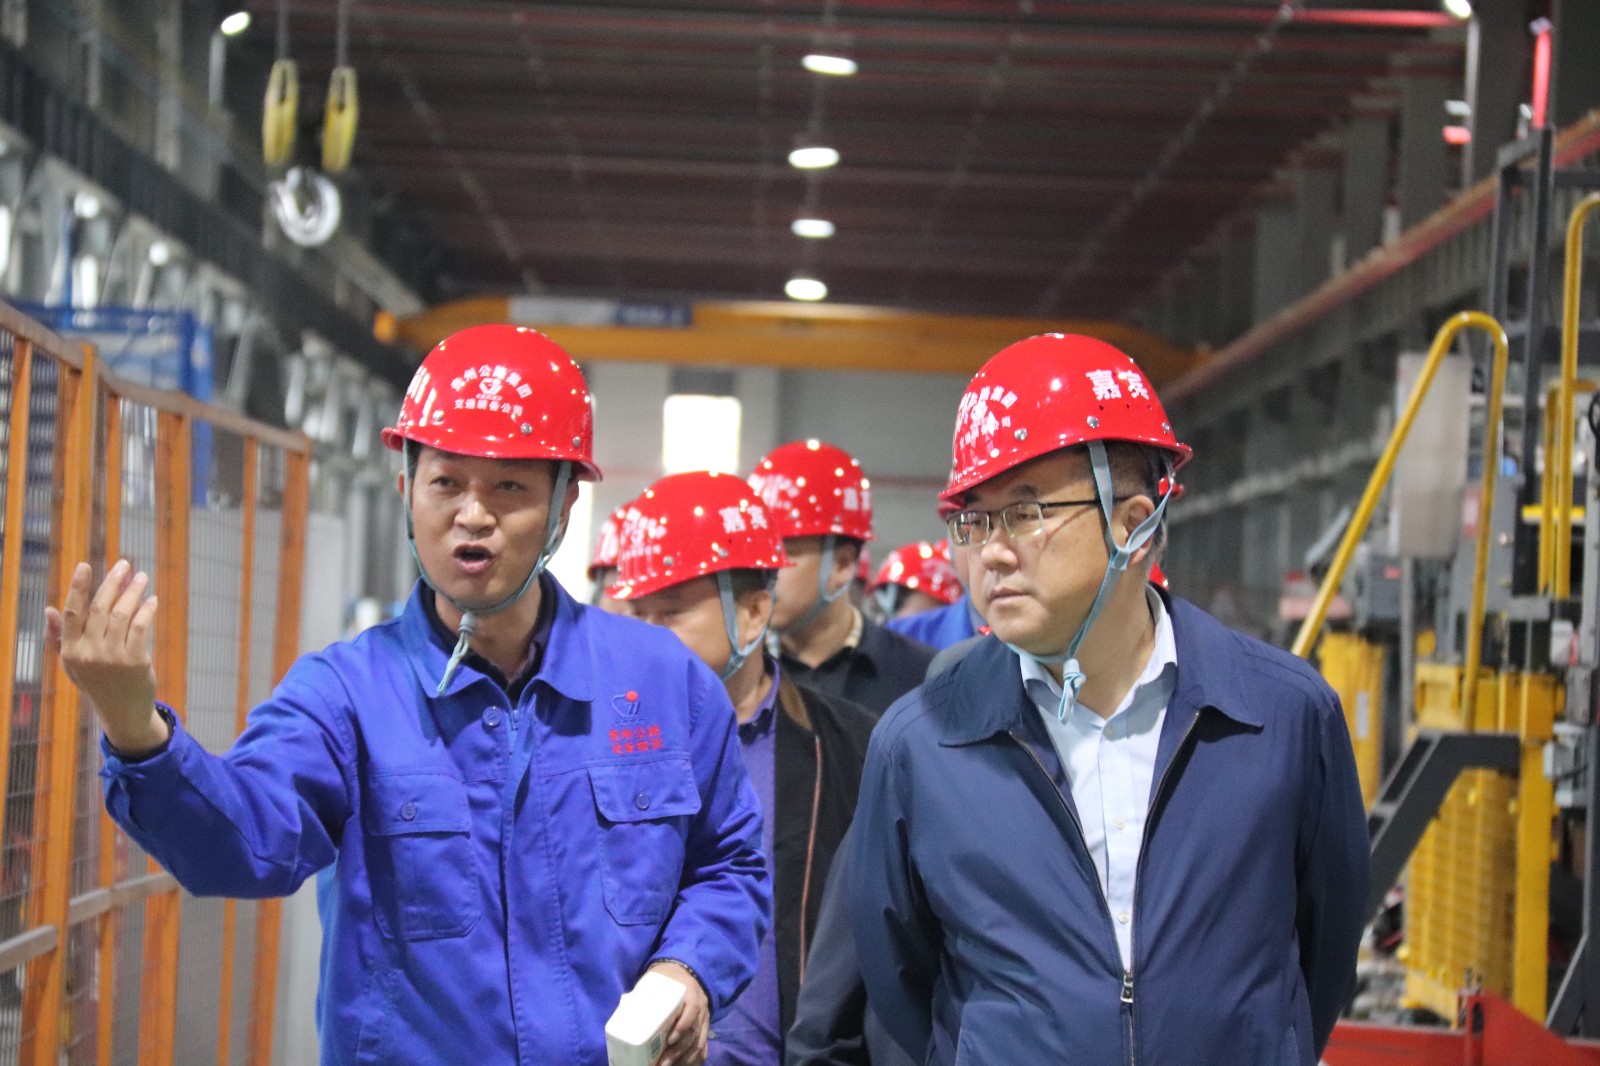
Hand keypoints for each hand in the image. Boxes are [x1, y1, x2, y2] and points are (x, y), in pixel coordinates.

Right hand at [43, 561, 167, 754]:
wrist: (122, 711)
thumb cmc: (96, 682)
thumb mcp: (73, 663)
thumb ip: (60, 637)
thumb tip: (49, 610)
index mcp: (70, 650)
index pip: (72, 613)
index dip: (78, 587)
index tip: (85, 565)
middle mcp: (89, 653)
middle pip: (100, 608)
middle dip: (113, 582)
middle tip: (125, 564)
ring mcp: (112, 658)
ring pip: (122, 614)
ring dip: (133, 591)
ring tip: (142, 577)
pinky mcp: (135, 662)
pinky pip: (141, 628)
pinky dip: (146, 610)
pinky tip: (152, 600)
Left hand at [646, 961, 709, 1065]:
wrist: (684, 971)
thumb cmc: (666, 978)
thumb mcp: (655, 980)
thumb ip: (644, 994)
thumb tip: (624, 1013)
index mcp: (690, 992)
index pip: (692, 1010)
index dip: (683, 1026)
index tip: (669, 1040)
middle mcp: (701, 1006)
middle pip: (694, 1032)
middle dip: (678, 1051)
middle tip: (662, 1063)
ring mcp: (704, 1019)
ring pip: (699, 1043)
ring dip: (684, 1059)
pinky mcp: (703, 1028)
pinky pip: (703, 1047)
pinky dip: (694, 1060)